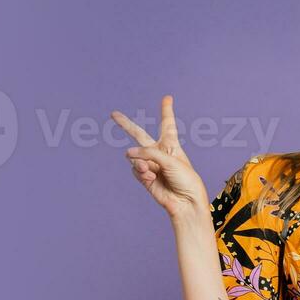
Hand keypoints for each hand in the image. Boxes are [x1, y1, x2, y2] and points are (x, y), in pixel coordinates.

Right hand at [110, 95, 208, 221]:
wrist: (185, 202)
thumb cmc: (185, 179)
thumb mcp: (170, 160)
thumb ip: (148, 153)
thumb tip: (128, 154)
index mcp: (171, 145)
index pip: (167, 124)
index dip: (166, 111)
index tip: (167, 98)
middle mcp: (159, 152)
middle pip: (139, 134)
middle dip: (125, 125)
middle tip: (113, 114)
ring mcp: (150, 164)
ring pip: (135, 156)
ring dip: (141, 162)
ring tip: (151, 171)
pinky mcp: (144, 176)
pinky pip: (135, 169)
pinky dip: (141, 172)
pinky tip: (150, 177)